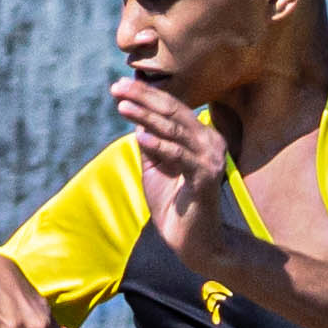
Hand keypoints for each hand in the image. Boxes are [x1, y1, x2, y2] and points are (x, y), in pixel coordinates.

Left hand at [114, 78, 234, 279]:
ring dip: (145, 116)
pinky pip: (179, 156)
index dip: (146, 95)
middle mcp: (210, 142)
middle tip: (117, 86)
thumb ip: (150, 143)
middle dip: (143, 97)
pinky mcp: (206, 178)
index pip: (171, 108)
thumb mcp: (156, 168)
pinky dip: (159, 146)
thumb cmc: (174, 206)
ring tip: (122, 105)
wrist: (193, 242)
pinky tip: (139, 137)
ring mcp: (210, 158)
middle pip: (173, 111)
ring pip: (174, 130)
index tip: (119, 86)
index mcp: (200, 136)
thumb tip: (136, 116)